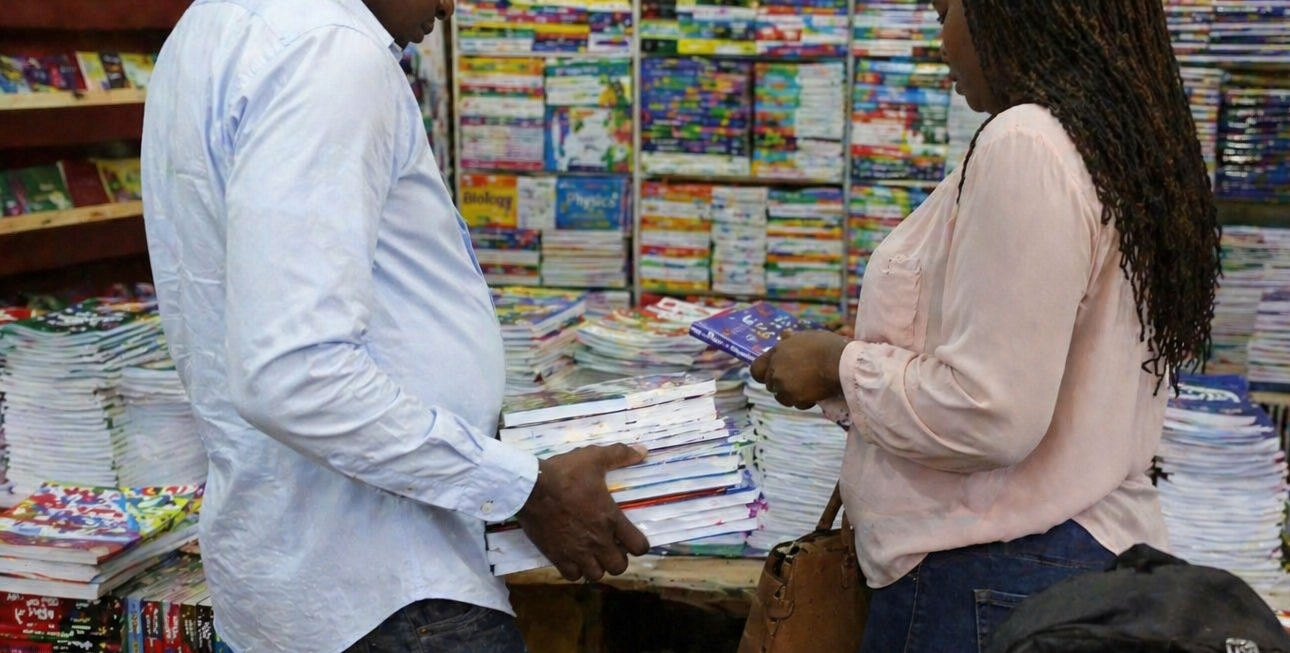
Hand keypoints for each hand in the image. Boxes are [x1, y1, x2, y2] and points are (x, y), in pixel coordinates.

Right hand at [516, 443, 650, 581]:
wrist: (530, 487)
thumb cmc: (565, 473)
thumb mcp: (594, 457)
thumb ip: (620, 454)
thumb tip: (643, 451)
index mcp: (611, 519)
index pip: (639, 546)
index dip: (639, 544)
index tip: (632, 539)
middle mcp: (597, 540)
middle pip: (619, 567)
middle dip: (618, 558)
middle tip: (611, 547)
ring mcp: (577, 551)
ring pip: (596, 574)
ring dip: (597, 566)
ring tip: (592, 554)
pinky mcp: (557, 556)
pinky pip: (573, 576)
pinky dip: (576, 570)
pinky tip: (574, 558)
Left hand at [750, 329, 850, 409]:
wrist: (841, 362)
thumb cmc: (827, 346)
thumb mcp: (807, 337)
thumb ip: (792, 340)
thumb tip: (784, 334)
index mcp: (777, 352)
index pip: (756, 369)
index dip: (763, 374)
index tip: (773, 376)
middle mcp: (776, 369)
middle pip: (771, 385)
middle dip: (783, 385)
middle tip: (800, 381)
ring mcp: (784, 385)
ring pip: (783, 397)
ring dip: (793, 395)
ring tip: (809, 387)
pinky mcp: (795, 398)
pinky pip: (797, 404)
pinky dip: (805, 402)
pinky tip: (816, 393)